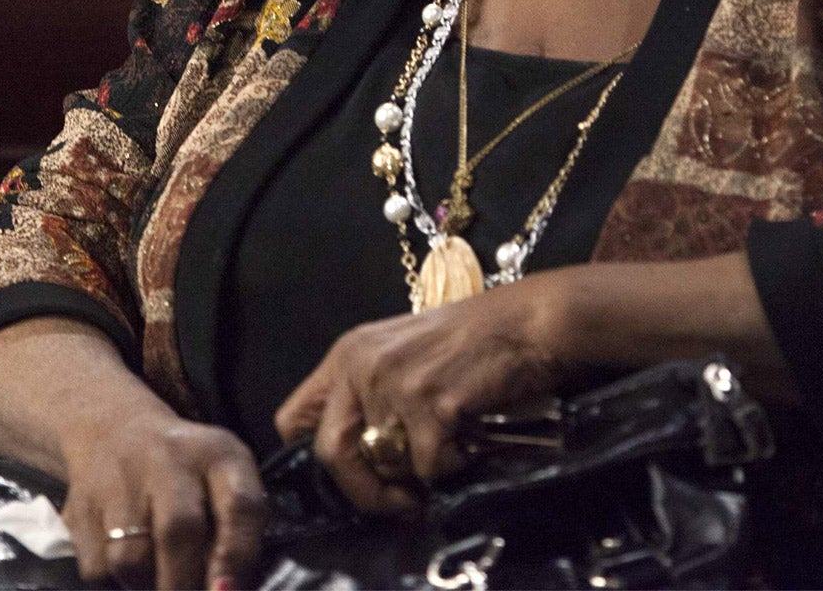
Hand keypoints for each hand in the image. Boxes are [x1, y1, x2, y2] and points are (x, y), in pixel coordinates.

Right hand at [56, 402, 266, 589]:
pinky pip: (96, 569)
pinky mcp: (80, 508)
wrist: (116, 432)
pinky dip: (114, 583)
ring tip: (157, 579)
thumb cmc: (186, 471)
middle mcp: (167, 459)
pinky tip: (127, 569)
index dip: (236, 556)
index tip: (228, 590)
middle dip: (185, 583)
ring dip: (146, 586)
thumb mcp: (225, 478)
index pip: (239, 504)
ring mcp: (118, 481)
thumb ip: (237, 530)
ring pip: (130, 559)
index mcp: (217, 454)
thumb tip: (228, 590)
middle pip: (178, 530)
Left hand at [274, 272, 573, 512]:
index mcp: (348, 352)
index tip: (352, 472)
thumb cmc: (475, 340)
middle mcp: (361, 364)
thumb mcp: (403, 354)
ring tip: (448, 450)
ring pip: (384, 465)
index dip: (315, 456)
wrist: (530, 322)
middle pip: (330, 453)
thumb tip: (357, 458)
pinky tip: (470, 438)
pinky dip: (452, 464)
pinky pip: (428, 466)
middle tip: (399, 500)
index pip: (293, 419)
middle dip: (363, 490)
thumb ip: (371, 394)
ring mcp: (394, 382)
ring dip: (418, 473)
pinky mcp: (429, 403)